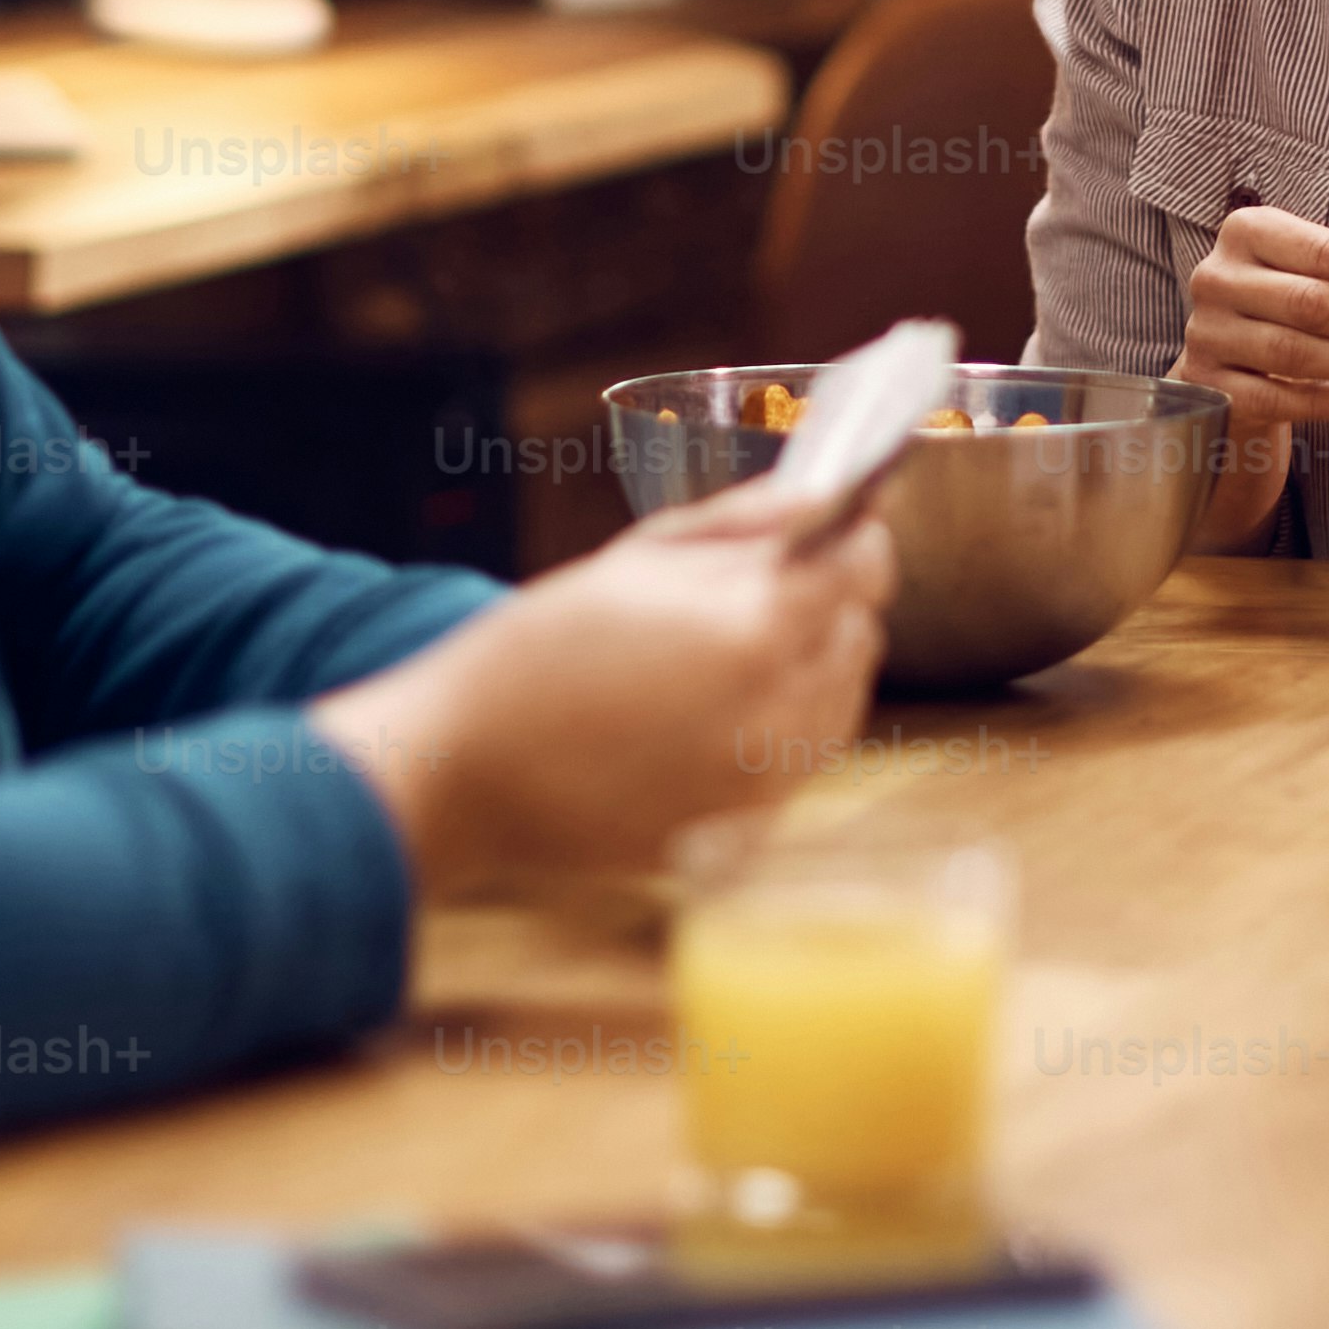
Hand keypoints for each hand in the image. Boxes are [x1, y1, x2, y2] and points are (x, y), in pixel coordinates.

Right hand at [304, 479, 891, 900]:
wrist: (464, 768)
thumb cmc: (537, 649)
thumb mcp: (636, 555)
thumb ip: (745, 522)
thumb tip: (828, 496)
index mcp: (753, 628)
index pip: (865, 569)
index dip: (858, 539)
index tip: (840, 529)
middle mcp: (775, 712)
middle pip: (859, 638)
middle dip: (831, 604)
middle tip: (770, 588)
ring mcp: (763, 783)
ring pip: (839, 705)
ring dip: (813, 668)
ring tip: (734, 651)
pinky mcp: (742, 832)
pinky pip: (800, 765)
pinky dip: (784, 730)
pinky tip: (717, 712)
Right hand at [1176, 207, 1328, 540]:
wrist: (1228, 356)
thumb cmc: (1285, 300)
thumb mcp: (1318, 266)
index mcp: (1248, 231)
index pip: (1326, 253)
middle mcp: (1218, 277)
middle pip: (1312, 303)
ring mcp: (1207, 333)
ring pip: (1294, 353)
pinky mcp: (1208, 385)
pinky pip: (1275, 399)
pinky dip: (1325, 401)